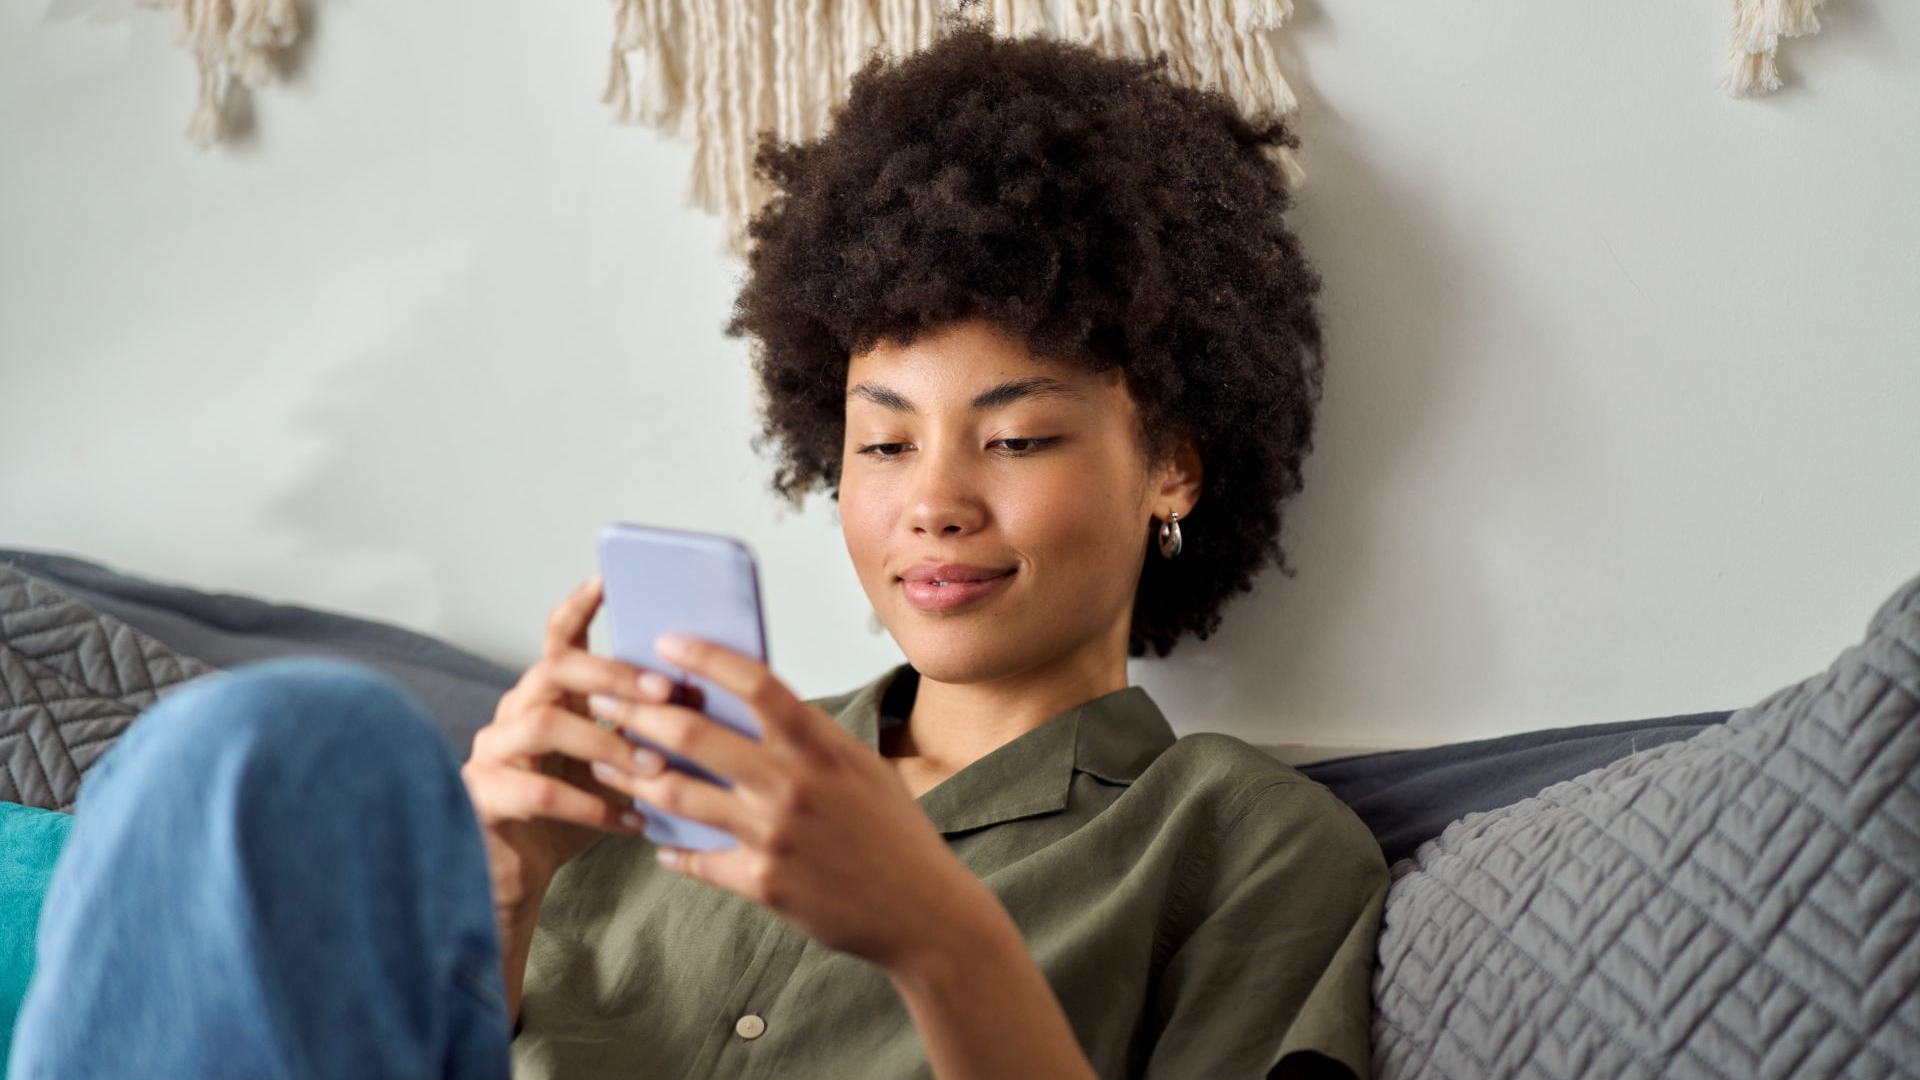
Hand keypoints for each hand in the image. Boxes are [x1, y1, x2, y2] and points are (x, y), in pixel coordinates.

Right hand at [460, 574, 664, 914]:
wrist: (517, 875)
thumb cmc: (570, 815)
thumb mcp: (611, 764)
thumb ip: (639, 731)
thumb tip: (704, 703)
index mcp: (547, 697)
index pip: (558, 637)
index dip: (580, 606)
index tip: (608, 580)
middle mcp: (513, 713)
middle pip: (555, 670)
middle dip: (613, 675)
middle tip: (664, 692)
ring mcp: (492, 753)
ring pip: (543, 724)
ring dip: (606, 742)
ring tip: (653, 767)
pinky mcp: (482, 796)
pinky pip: (536, 792)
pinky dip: (590, 806)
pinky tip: (630, 821)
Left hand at [582, 634, 993, 972]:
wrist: (922, 912)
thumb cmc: (894, 832)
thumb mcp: (861, 767)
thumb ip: (810, 737)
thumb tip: (754, 703)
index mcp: (821, 746)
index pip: (754, 682)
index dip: (704, 657)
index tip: (665, 643)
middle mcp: (792, 784)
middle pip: (693, 734)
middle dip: (637, 712)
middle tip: (604, 700)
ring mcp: (774, 835)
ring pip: (677, 794)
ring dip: (632, 775)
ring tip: (607, 763)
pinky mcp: (762, 883)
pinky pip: (695, 858)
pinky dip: (671, 847)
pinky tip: (658, 840)